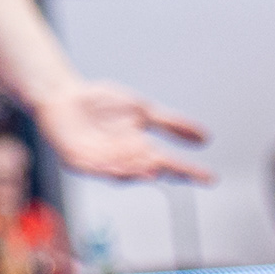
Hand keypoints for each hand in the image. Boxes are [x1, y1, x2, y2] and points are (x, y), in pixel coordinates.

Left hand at [30, 80, 213, 185]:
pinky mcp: (79, 161)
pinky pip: (95, 170)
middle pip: (146, 170)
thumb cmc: (102, 103)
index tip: (210, 178)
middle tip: (168, 167)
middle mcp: (124, 161)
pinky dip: (106, 170)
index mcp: (141, 149)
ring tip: (148, 168)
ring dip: (134, 172)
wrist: (64, 96)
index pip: (170, 164)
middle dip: (156, 169)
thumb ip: (171, 124)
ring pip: (122, 174)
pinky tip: (117, 167)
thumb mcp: (142, 110)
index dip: (189, 172)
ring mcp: (101, 163)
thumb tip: (204, 137)